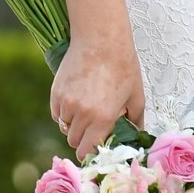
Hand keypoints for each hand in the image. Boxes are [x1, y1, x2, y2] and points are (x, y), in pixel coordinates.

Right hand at [49, 36, 145, 159]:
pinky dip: (64, 113)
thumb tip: (137, 135)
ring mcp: (66, 102)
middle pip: (74, 141)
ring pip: (65, 127)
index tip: (96, 147)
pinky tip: (76, 101)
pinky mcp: (56, 92)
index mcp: (103, 118)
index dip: (91, 153)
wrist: (101, 39)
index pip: (87, 151)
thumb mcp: (136, 96)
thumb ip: (136, 121)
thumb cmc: (123, 66)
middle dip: (84, 138)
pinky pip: (56, 114)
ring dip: (74, 125)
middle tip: (94, 126)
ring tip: (86, 110)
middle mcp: (82, 113)